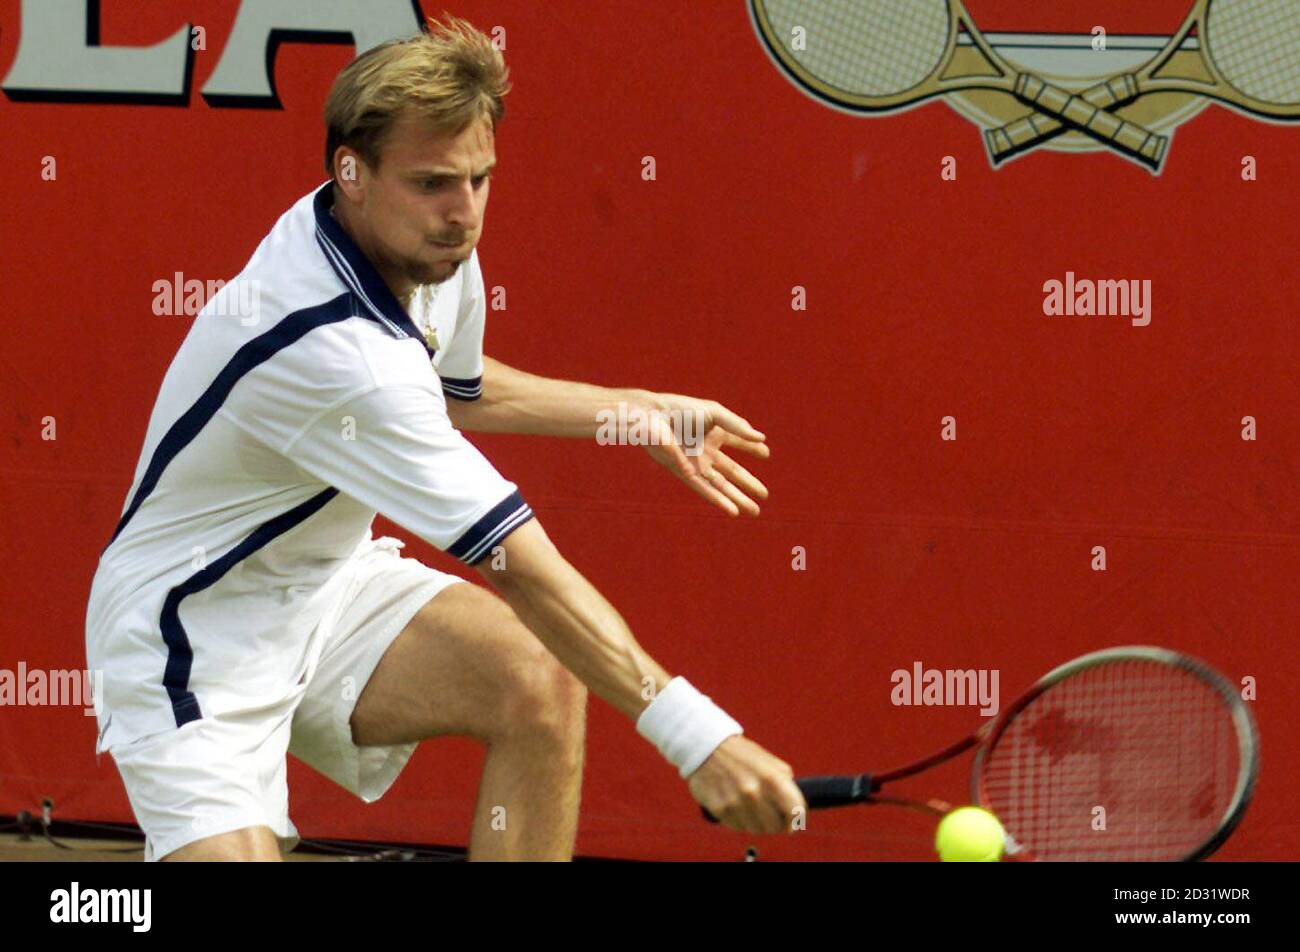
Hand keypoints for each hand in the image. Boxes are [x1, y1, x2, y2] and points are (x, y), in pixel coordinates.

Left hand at [638, 393, 769, 515]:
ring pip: (721, 485)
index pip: (738, 442)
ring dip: (737, 498)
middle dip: (749, 484)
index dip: (752, 448)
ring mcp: (696, 463)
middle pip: (732, 472)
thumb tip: (762, 438)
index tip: (766, 454)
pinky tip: (732, 511)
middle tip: (765, 495)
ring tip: (754, 511)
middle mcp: (706, 451)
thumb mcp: (715, 413)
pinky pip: (704, 490)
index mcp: (714, 432)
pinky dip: (719, 501)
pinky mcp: (684, 472)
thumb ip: (738, 426)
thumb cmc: (681, 410)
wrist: (653, 416)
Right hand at [688, 736, 805, 834]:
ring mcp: (736, 802)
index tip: (792, 824)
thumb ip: (784, 782)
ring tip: (751, 808)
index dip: (796, 820)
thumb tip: (796, 809)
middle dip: (776, 824)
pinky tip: (736, 806)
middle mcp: (754, 792)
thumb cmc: (741, 754)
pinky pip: (737, 827)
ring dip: (757, 824)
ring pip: (756, 830)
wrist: (706, 746)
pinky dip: (740, 821)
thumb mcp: (768, 761)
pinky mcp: (720, 809)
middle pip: (775, 826)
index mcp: (771, 777)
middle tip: (770, 817)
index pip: (794, 811)